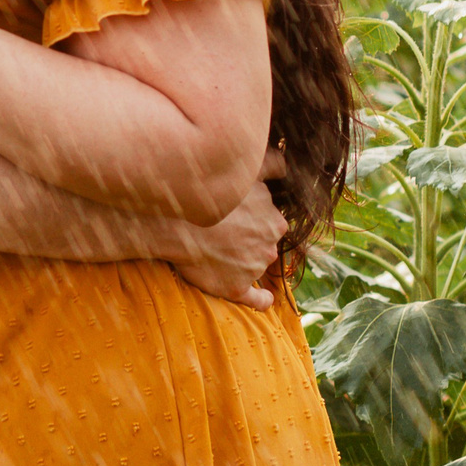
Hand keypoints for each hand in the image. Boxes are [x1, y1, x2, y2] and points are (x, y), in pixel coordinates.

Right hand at [167, 147, 289, 307]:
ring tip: (220, 253)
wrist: (176, 221)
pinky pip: (257, 300)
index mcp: (275, 221)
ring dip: (246, 262)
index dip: (255, 219)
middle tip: (226, 233)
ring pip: (257, 266)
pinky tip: (264, 298)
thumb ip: (273, 165)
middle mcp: (271, 246)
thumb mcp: (247, 171)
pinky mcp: (237, 289)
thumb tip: (289, 165)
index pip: (271, 223)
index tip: (237, 217)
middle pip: (265, 244)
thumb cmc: (210, 194)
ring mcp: (254, 269)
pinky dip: (262, 299)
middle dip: (252, 240)